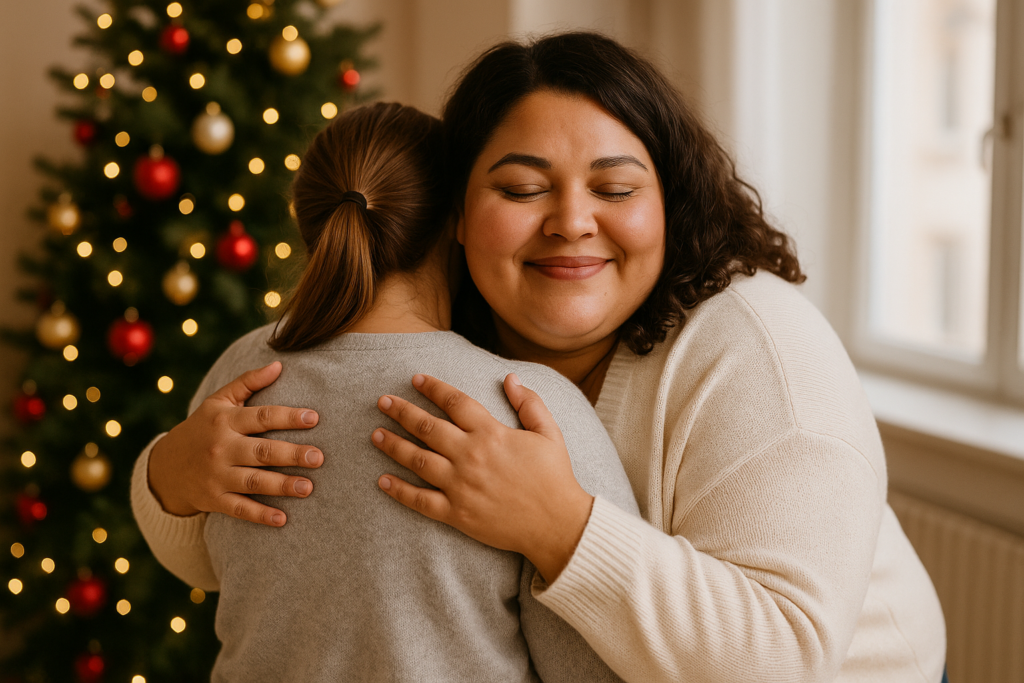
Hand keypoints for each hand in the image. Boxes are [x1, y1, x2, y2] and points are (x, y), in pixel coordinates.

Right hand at [148, 361, 321, 526]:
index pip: (262, 417)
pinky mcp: (214, 499)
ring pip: (254, 481)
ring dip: (282, 485)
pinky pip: (240, 508)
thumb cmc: (203, 427)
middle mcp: (221, 448)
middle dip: (292, 454)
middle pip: (262, 451)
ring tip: (308, 487)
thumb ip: (248, 382)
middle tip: (319, 457)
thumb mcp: (218, 401)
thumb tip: (278, 364)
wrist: (166, 466)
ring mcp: (217, 475)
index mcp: (225, 420)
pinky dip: (260, 515)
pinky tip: (282, 519)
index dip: (288, 417)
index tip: (314, 419)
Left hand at [372, 373, 593, 582]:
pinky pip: (421, 501)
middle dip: (402, 412)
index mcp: (491, 434)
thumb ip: (529, 403)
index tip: (416, 379)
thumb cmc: (555, 477)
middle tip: (383, 401)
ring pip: (418, 460)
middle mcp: (471, 456)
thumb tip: (510, 378)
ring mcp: (461, 486)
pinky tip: (382, 480)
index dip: (434, 388)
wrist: (558, 524)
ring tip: (376, 434)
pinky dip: (399, 491)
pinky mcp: (457, 514)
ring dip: (394, 445)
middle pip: (428, 427)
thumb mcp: (549, 433)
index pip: (455, 402)